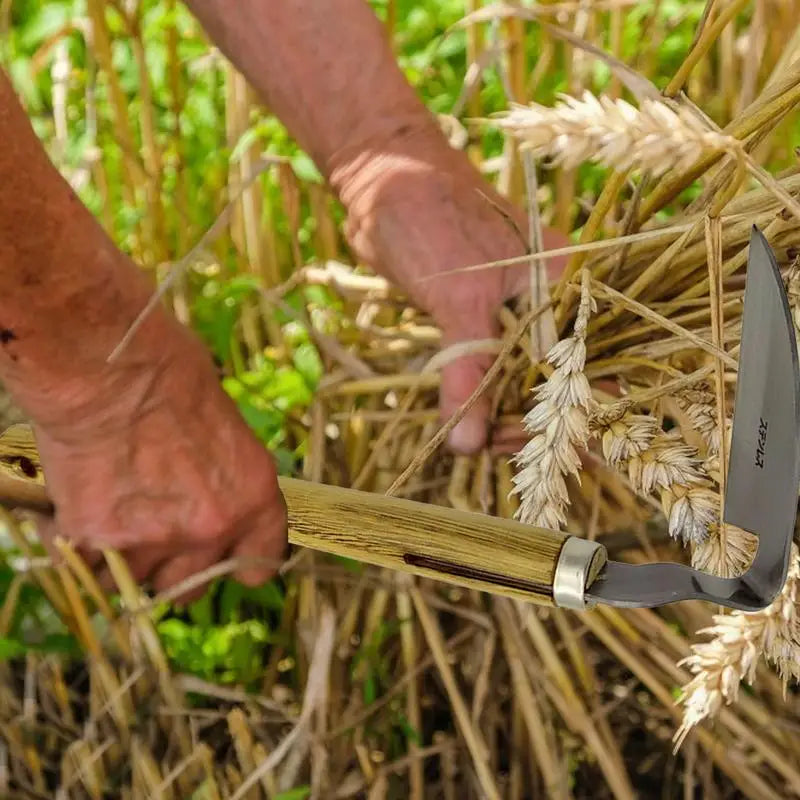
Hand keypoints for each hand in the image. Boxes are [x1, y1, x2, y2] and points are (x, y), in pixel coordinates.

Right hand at [31, 315, 286, 599]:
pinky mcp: (97, 540)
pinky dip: (79, 548)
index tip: (222, 555)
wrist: (109, 367)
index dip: (237, 562)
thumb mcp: (224, 425)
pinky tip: (75, 512)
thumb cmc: (171, 372)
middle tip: (154, 533)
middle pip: (193, 586)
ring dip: (125, 561)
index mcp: (253, 497)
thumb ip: (222, 474)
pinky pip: (86, 568)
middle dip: (175, 567)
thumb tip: (209, 487)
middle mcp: (210, 528)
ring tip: (111, 515)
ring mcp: (153, 540)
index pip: (259, 564)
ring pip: (136, 583)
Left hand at [334, 129, 568, 452]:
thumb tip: (468, 443)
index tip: (549, 452)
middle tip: (492, 446)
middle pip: (557, 380)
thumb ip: (469, 371)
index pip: (588, 363)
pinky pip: (492, 372)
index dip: (573, 412)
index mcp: (568, 286)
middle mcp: (551, 303)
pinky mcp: (481, 323)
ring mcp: (516, 314)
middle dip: (532, 421)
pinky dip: (481, 401)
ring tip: (474, 440)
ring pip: (522, 381)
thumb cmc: (429, 220)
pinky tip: (470, 424)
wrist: (384, 184)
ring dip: (502, 416)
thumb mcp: (457, 300)